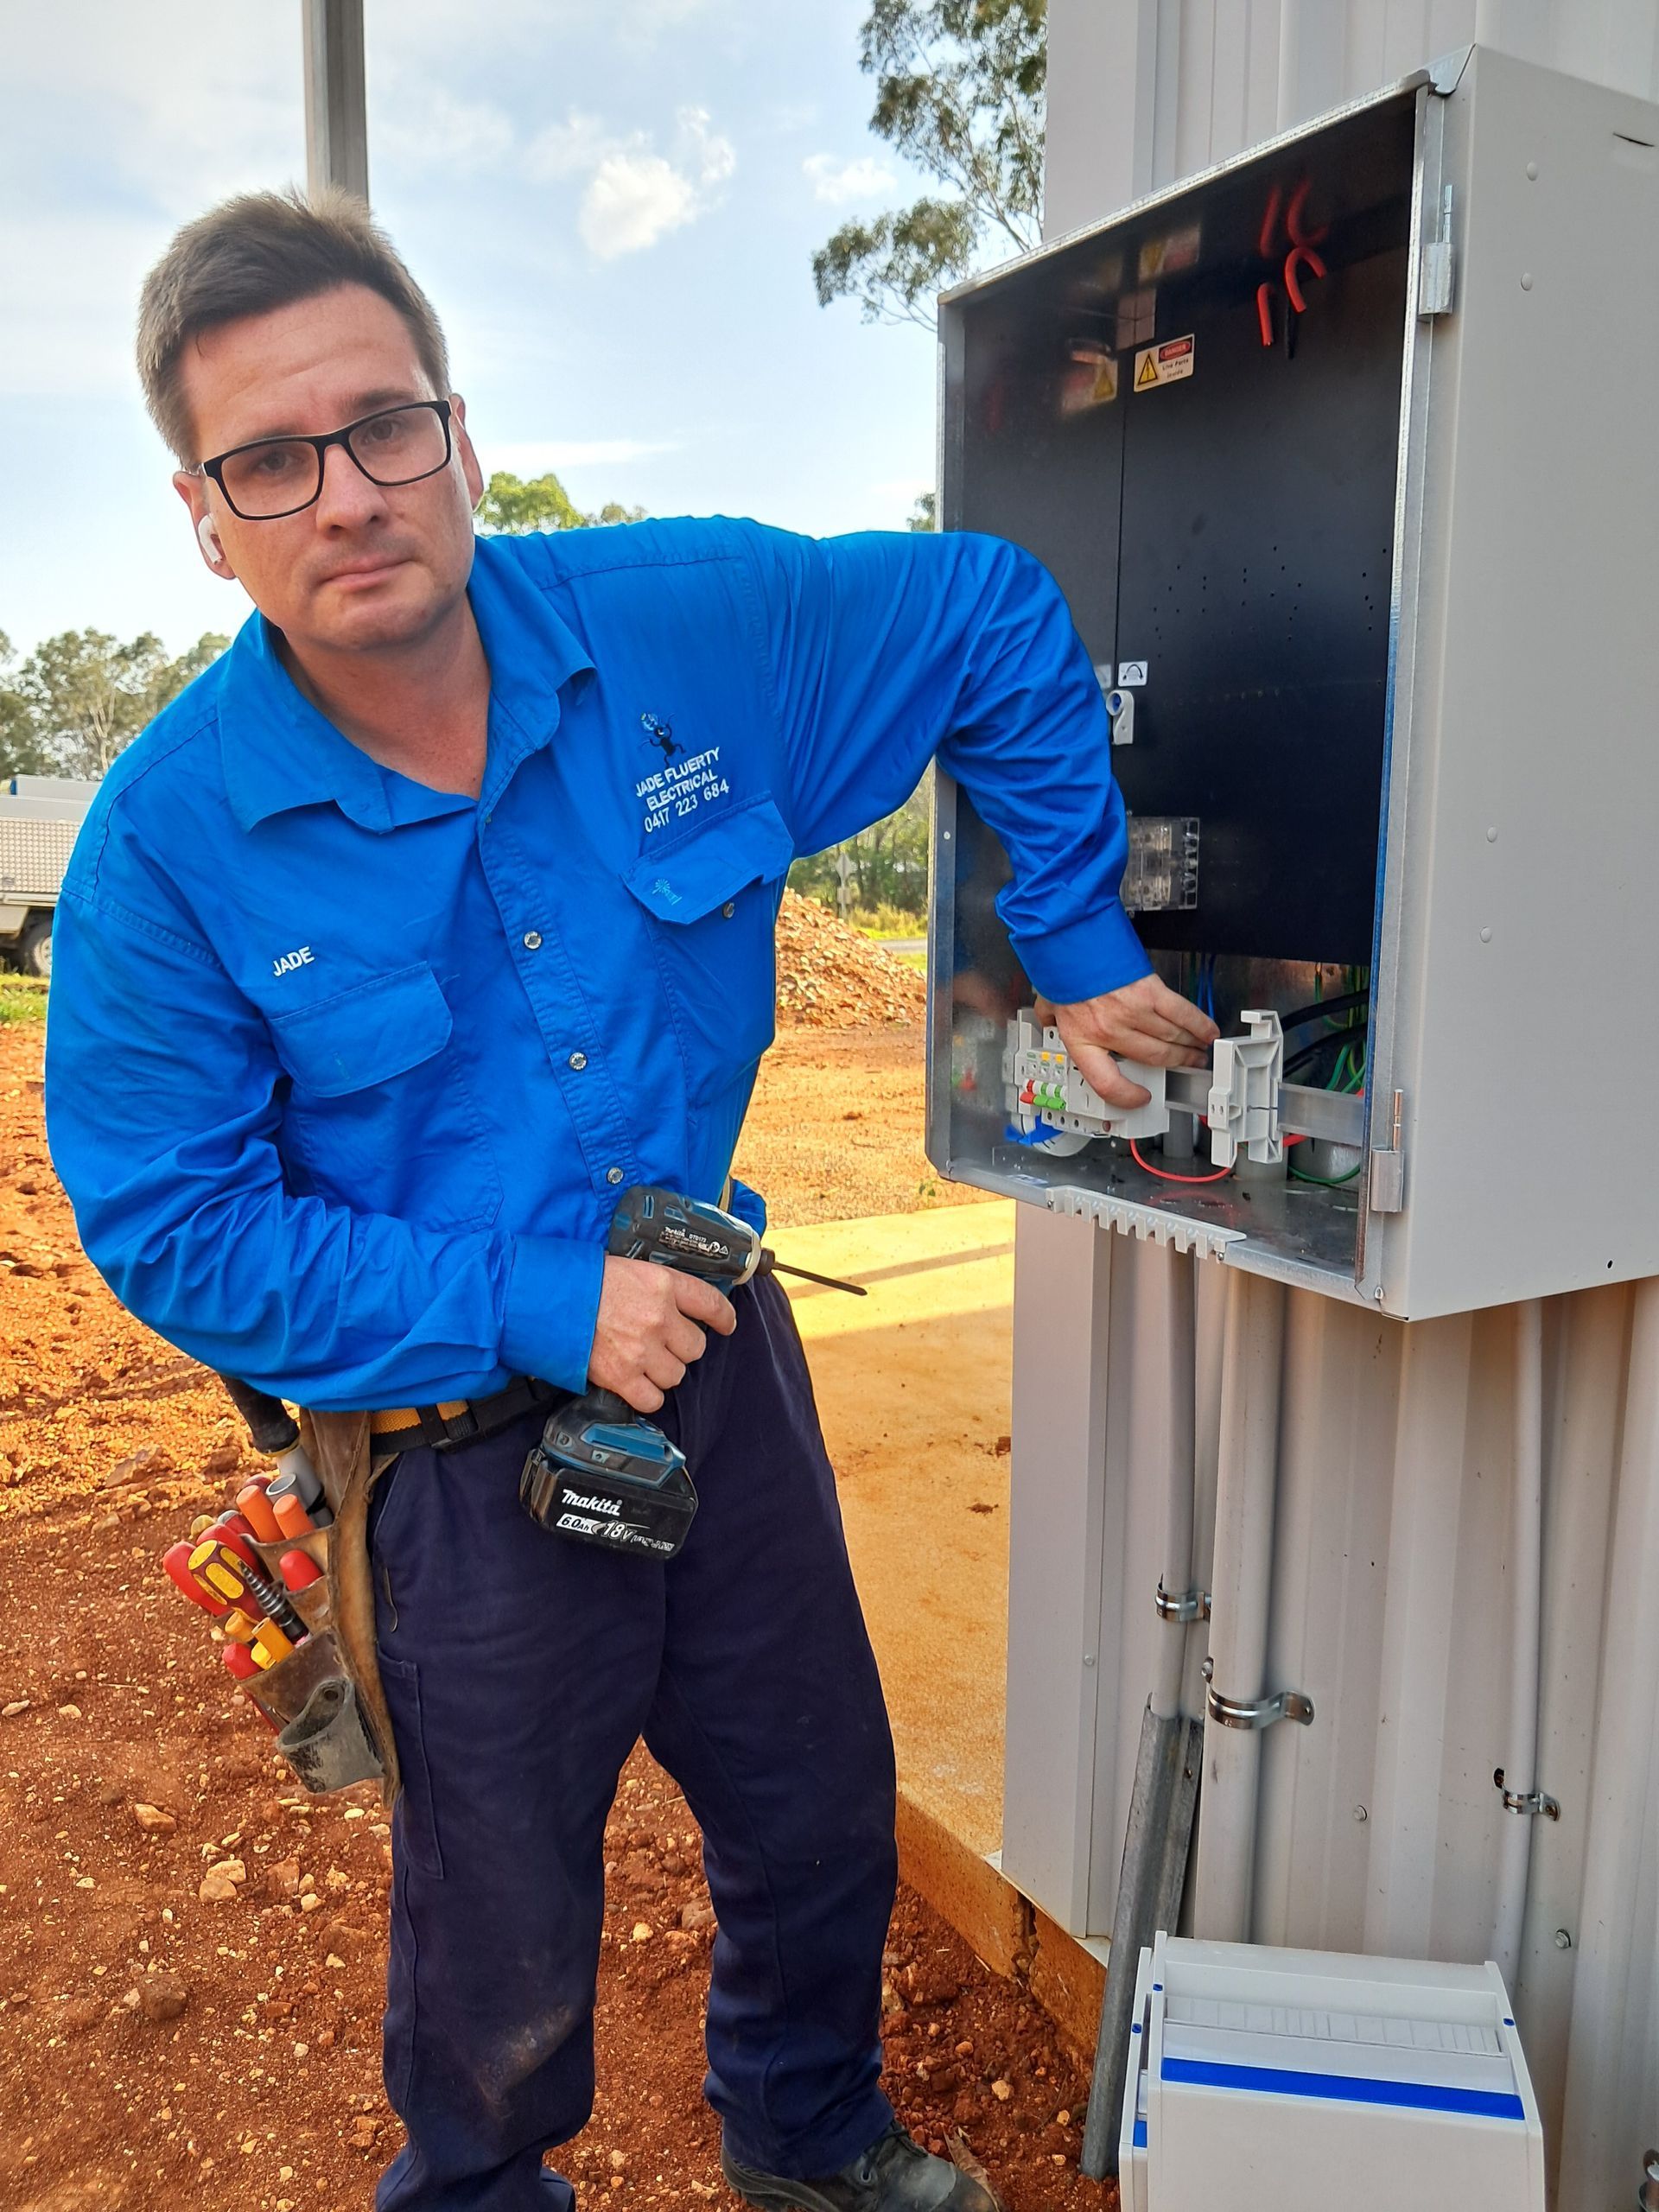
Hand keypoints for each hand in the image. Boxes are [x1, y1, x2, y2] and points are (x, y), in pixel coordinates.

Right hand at [588, 1255, 736, 1412]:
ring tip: (642, 1360)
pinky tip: (636, 1384)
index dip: (724, 1318)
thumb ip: (659, 1288)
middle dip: (681, 1348)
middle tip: (662, 1343)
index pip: (711, 1305)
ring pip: (676, 1375)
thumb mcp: (630, 1269)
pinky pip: (653, 1399)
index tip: (726, 1325)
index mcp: (664, 1285)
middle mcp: (659, 1318)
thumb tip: (680, 1305)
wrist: (547, 1299)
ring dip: (663, 1372)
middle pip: (695, 1348)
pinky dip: (647, 1396)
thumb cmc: (584, 1281)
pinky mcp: (622, 1376)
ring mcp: (642, 1350)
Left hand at [1042, 976, 1219, 1111]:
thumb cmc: (1061, 968)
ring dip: (1189, 1046)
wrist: (1069, 937)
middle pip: (1152, 1058)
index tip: (1140, 1097)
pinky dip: (1198, 1024)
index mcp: (1082, 1039)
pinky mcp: (1150, 992)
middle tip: (1187, 1064)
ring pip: (1170, 1038)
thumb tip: (1049, 1023)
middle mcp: (1109, 1030)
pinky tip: (1207, 1032)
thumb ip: (1051, 1020)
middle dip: (1176, 1063)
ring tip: (1199, 1050)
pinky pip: (1181, 1014)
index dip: (1126, 1096)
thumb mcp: (1048, 1004)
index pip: (1107, 1082)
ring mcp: (1131, 1012)